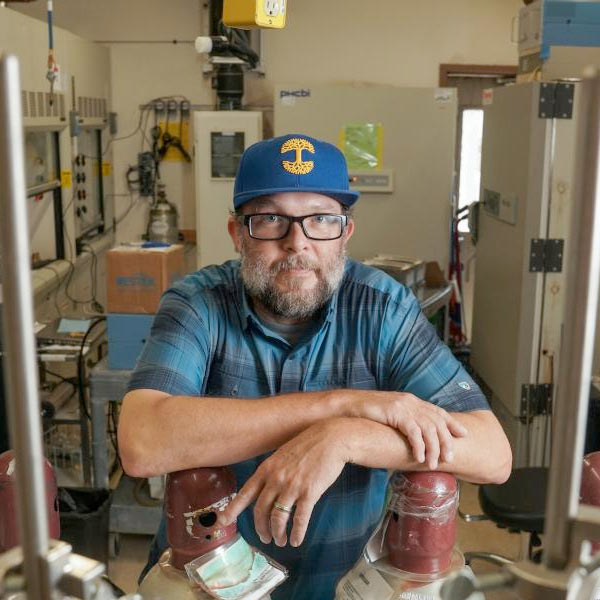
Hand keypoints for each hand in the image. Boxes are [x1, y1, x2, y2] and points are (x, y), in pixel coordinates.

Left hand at [218, 420, 345, 547]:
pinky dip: (297, 533)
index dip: (232, 509)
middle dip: (261, 529)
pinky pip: (300, 519)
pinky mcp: (310, 492)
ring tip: (281, 541)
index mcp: (267, 469)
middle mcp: (276, 478)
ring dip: (278, 533)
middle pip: (261, 511)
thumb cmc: (307, 446)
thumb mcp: (282, 455)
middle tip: (265, 538)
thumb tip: (264, 489)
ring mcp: (292, 486)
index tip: (222, 522)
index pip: (245, 493)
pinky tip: (296, 540)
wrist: (330, 438)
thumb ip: (272, 471)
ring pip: (278, 517)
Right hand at [351, 391, 467, 468]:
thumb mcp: (391, 414)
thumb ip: (404, 420)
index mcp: (412, 400)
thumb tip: (414, 435)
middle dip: (446, 441)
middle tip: (450, 458)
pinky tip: (420, 457)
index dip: (452, 423)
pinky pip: (413, 431)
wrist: (348, 406)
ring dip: (433, 448)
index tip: (464, 434)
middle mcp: (411, 401)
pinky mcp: (395, 412)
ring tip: (434, 464)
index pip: (438, 411)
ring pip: (428, 428)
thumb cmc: (367, 414)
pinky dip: (419, 446)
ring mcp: (404, 406)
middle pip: (437, 421)